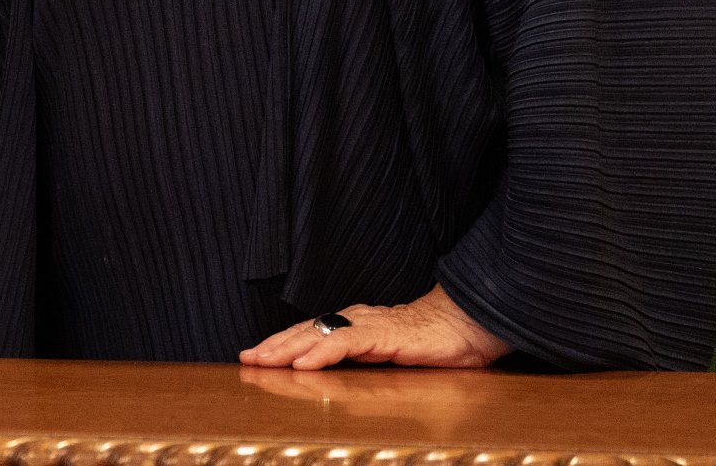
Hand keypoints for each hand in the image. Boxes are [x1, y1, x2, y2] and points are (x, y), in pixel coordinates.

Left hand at [240, 285, 510, 369]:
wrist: (470, 325)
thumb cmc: (437, 345)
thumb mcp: (396, 366)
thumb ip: (373, 373)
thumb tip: (351, 393)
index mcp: (358, 327)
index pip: (311, 334)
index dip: (283, 344)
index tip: (257, 357)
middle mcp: (356, 321)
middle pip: (305, 332)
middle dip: (273, 345)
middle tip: (246, 359)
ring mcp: (368, 325)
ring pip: (316, 334)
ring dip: (285, 348)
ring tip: (260, 361)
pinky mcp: (383, 333)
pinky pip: (344, 342)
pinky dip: (320, 353)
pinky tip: (301, 364)